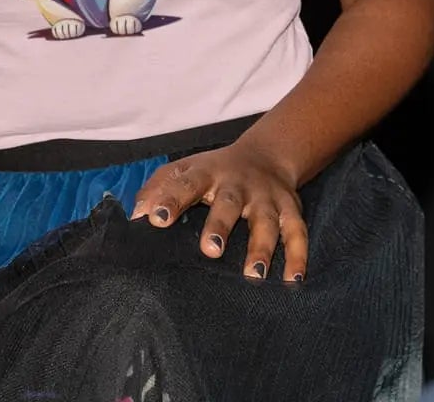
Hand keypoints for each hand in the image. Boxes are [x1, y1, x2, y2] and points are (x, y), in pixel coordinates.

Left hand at [131, 139, 306, 282]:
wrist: (267, 155)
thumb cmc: (213, 173)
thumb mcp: (183, 170)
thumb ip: (157, 189)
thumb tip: (134, 217)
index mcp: (207, 173)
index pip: (185, 183)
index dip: (170, 199)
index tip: (156, 219)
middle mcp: (238, 184)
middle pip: (229, 202)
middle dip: (220, 224)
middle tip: (210, 250)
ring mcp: (266, 198)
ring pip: (266, 220)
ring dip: (262, 246)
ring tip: (253, 274)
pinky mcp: (290, 210)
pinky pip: (297, 233)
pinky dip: (298, 255)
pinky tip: (293, 279)